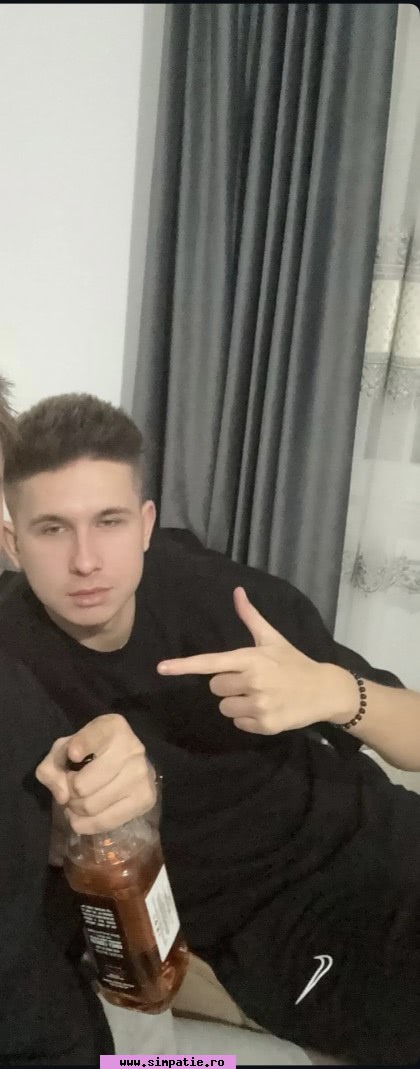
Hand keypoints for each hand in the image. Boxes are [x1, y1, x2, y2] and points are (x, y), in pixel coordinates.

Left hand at [36, 713, 155, 833]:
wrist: (126, 763)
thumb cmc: (89, 754)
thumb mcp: (64, 751)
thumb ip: (52, 767)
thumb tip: (62, 796)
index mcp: (113, 727)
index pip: (94, 737)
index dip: (79, 747)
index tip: (73, 754)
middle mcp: (133, 748)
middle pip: (83, 785)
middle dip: (69, 792)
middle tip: (71, 788)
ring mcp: (142, 775)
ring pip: (92, 806)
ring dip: (77, 808)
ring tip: (79, 800)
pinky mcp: (145, 799)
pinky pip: (106, 822)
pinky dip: (86, 824)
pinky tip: (84, 815)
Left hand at [157, 587, 356, 734]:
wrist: (324, 690)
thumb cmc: (294, 662)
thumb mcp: (273, 639)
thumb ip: (251, 617)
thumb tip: (237, 591)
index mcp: (250, 658)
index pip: (211, 663)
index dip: (184, 666)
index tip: (161, 668)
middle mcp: (252, 681)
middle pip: (215, 687)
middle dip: (228, 685)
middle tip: (251, 681)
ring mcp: (259, 704)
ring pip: (224, 708)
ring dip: (237, 704)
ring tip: (260, 696)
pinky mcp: (265, 725)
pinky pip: (238, 723)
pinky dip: (249, 719)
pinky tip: (267, 709)